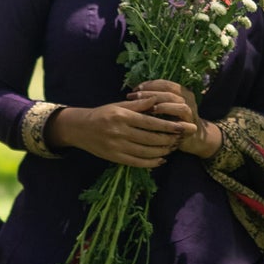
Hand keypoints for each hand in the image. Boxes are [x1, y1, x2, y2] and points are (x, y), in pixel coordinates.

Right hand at [49, 94, 186, 169]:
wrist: (79, 128)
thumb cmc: (102, 114)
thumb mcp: (118, 105)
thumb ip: (139, 105)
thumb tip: (158, 100)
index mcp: (123, 116)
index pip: (151, 122)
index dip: (169, 125)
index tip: (183, 126)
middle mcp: (120, 132)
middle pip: (151, 138)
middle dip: (170, 139)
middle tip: (183, 138)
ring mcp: (117, 146)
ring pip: (146, 152)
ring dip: (163, 151)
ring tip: (174, 147)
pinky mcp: (115, 158)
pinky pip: (137, 162)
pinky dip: (151, 162)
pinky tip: (161, 159)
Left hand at [131, 80, 222, 162]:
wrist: (191, 139)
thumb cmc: (173, 124)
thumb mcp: (164, 110)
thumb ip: (155, 100)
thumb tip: (135, 93)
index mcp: (180, 91)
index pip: (163, 83)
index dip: (148, 84)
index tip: (134, 89)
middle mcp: (187, 96)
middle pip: (166, 88)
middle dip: (148, 91)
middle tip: (133, 95)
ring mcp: (191, 107)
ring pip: (172, 96)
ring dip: (155, 98)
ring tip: (141, 102)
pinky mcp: (192, 117)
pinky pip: (180, 109)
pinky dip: (166, 107)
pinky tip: (153, 110)